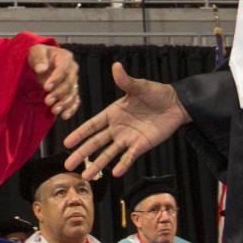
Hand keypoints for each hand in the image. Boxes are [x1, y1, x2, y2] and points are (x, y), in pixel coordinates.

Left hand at [28, 44, 79, 118]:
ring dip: (64, 103)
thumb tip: (42, 69)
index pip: (63, 68)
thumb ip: (38, 59)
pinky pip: (75, 100)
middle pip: (69, 83)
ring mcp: (73, 81)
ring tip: (54, 110)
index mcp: (65, 57)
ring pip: (72, 93)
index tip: (46, 87)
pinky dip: (71, 109)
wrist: (42, 61)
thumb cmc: (39, 55)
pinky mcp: (71, 90)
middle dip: (58, 93)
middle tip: (47, 101)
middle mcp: (72, 69)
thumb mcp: (36, 52)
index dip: (56, 78)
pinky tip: (64, 116)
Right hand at [63, 62, 189, 177]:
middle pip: (96, 143)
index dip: (80, 134)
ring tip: (86, 176)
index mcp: (113, 113)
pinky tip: (115, 173)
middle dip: (82, 153)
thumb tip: (116, 66)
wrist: (175, 104)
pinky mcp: (141, 145)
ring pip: (109, 153)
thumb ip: (126, 81)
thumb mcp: (140, 86)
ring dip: (98, 164)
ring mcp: (128, 138)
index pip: (92, 125)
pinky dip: (123, 164)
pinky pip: (130, 156)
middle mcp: (117, 128)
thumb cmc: (155, 93)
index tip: (67, 143)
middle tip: (68, 166)